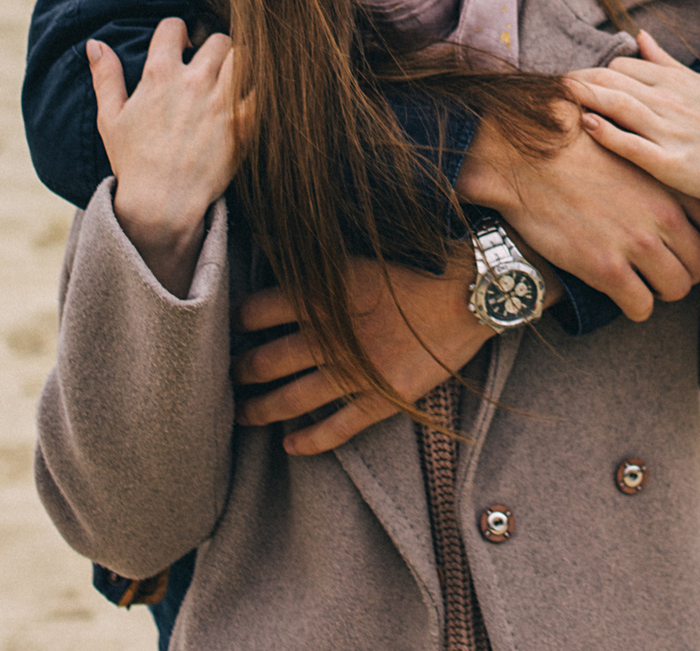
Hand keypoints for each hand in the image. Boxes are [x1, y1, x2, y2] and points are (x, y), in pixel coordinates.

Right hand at [89, 21, 246, 295]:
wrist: (162, 204)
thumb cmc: (133, 163)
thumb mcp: (110, 118)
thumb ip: (105, 77)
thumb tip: (95, 43)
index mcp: (159, 75)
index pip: (174, 27)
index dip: (176, 33)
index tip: (179, 47)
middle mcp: (193, 82)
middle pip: (218, 39)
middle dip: (213, 48)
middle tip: (209, 67)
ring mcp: (221, 101)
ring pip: (244, 57)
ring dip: (239, 64)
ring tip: (231, 79)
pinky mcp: (244, 122)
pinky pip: (262, 88)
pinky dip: (259, 88)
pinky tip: (250, 98)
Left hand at [231, 252, 519, 454]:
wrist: (472, 291)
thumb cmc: (419, 265)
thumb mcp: (359, 253)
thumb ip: (316, 266)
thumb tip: (276, 253)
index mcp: (322, 292)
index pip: (256, 310)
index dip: (235, 321)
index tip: (227, 329)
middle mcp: (330, 334)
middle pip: (265, 360)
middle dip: (239, 373)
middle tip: (227, 378)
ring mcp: (354, 371)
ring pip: (290, 400)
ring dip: (260, 410)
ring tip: (241, 416)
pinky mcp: (381, 398)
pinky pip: (335, 428)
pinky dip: (309, 441)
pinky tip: (289, 446)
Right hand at [457, 96, 699, 321]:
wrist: (524, 155)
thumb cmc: (569, 144)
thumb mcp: (626, 143)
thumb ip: (653, 164)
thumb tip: (663, 170)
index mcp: (670, 184)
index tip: (686, 247)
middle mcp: (663, 216)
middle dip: (685, 271)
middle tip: (664, 271)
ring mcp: (637, 244)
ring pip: (676, 288)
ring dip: (661, 291)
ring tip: (644, 284)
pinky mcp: (607, 268)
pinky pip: (641, 306)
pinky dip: (635, 306)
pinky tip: (622, 295)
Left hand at [568, 31, 699, 295]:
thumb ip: (666, 62)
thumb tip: (639, 35)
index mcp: (676, 81)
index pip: (621, 67)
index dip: (592, 74)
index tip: (571, 84)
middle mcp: (671, 101)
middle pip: (612, 81)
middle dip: (578, 81)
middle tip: (546, 87)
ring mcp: (671, 132)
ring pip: (618, 106)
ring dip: (584, 97)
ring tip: (555, 97)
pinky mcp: (673, 164)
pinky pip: (633, 145)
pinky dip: (607, 132)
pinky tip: (586, 125)